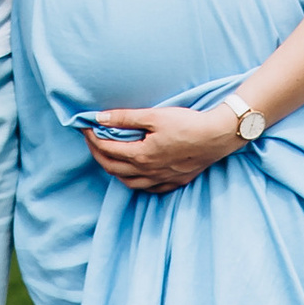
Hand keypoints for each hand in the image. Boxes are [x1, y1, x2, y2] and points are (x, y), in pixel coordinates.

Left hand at [83, 101, 242, 192]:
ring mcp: (161, 180)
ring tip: (108, 156)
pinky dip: (135, 181)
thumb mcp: (154, 116)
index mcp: (140, 155)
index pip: (107, 149)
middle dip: (97, 153)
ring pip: (128, 182)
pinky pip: (147, 188)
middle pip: (112, 168)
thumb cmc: (187, 123)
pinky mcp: (174, 182)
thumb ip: (125, 118)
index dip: (92, 138)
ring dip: (113, 169)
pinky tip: (135, 173)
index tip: (86, 126)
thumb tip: (99, 118)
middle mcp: (148, 172)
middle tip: (91, 139)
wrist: (217, 136)